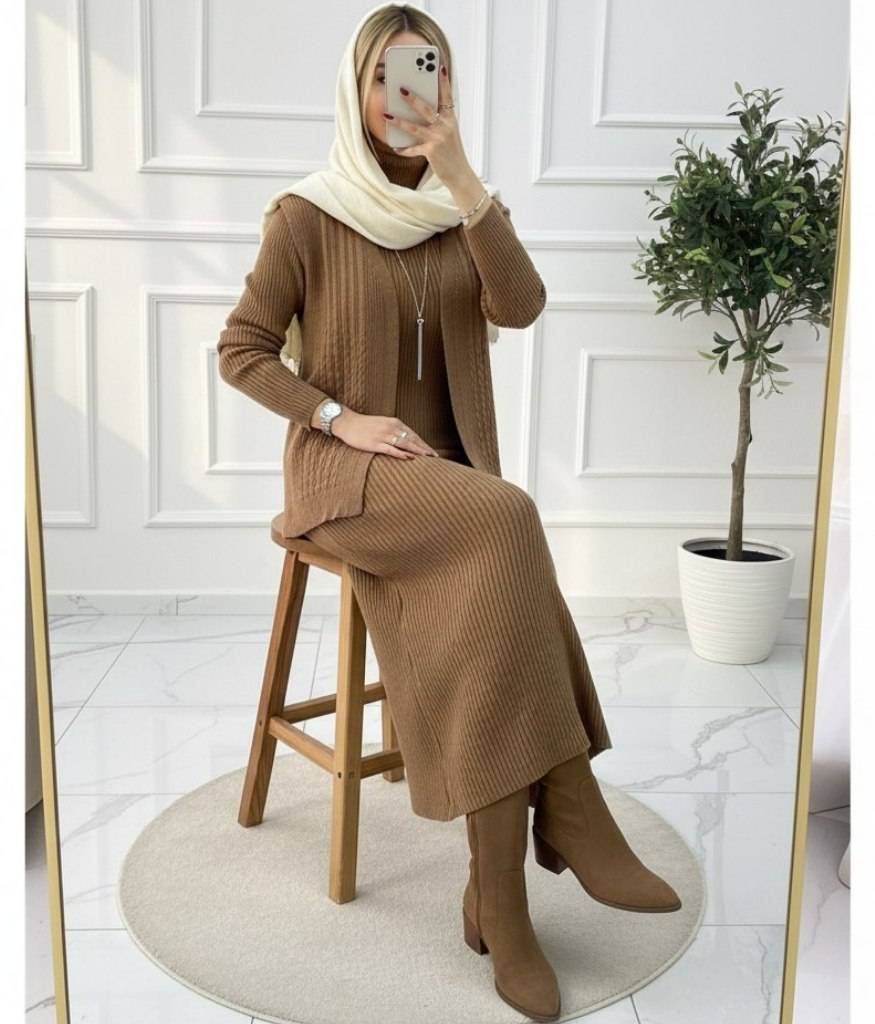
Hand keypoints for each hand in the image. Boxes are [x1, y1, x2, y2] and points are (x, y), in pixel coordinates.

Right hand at [326, 407, 438, 459]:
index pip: (413, 434)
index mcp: (394, 422)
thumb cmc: (365, 425)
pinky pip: (391, 449)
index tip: (432, 451)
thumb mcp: (383, 424)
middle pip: (412, 439)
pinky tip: (409, 458)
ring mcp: (383, 435)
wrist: (347, 422)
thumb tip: (407, 440)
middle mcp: (391, 428)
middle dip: (424, 448)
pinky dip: (401, 453)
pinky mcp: (375, 443)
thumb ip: (395, 431)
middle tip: (435, 457)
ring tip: (427, 458)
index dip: (424, 443)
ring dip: (417, 451)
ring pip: (404, 444)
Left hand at [383, 63, 471, 187]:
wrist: (460, 173)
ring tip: (386, 114)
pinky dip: (403, 149)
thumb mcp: (449, 132)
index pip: (447, 96)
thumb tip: (418, 109)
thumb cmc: (452, 151)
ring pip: (414, 127)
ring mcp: (438, 139)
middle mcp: (445, 126)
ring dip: (399, 121)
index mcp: (450, 118)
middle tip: (400, 89)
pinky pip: (413, 149)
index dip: (443, 81)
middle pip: (426, 109)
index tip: (439, 66)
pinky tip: (395, 147)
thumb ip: (438, 120)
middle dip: (413, 98)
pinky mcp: (431, 152)